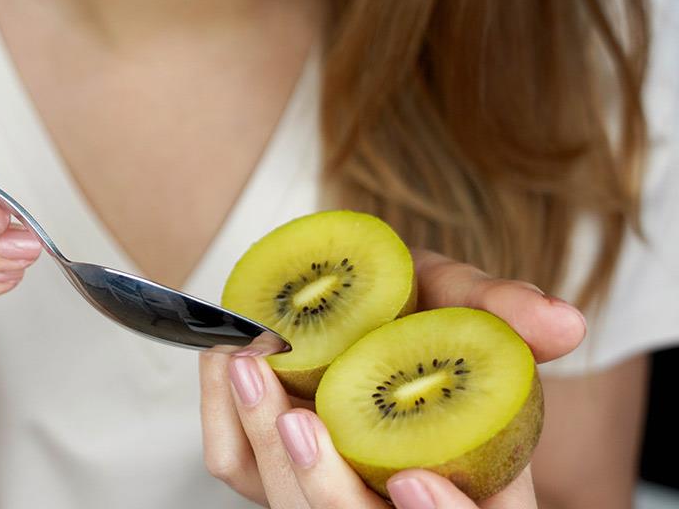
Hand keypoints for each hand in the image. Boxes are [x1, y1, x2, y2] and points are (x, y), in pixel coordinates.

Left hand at [200, 249, 586, 505]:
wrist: (359, 301)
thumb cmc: (418, 308)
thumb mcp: (462, 298)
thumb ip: (502, 312)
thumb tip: (562, 323)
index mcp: (467, 482)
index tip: (410, 479)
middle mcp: (392, 502)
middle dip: (326, 488)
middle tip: (299, 419)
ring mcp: (326, 487)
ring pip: (291, 508)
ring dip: (266, 446)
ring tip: (252, 368)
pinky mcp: (269, 466)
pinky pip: (236, 464)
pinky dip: (227, 417)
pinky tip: (225, 360)